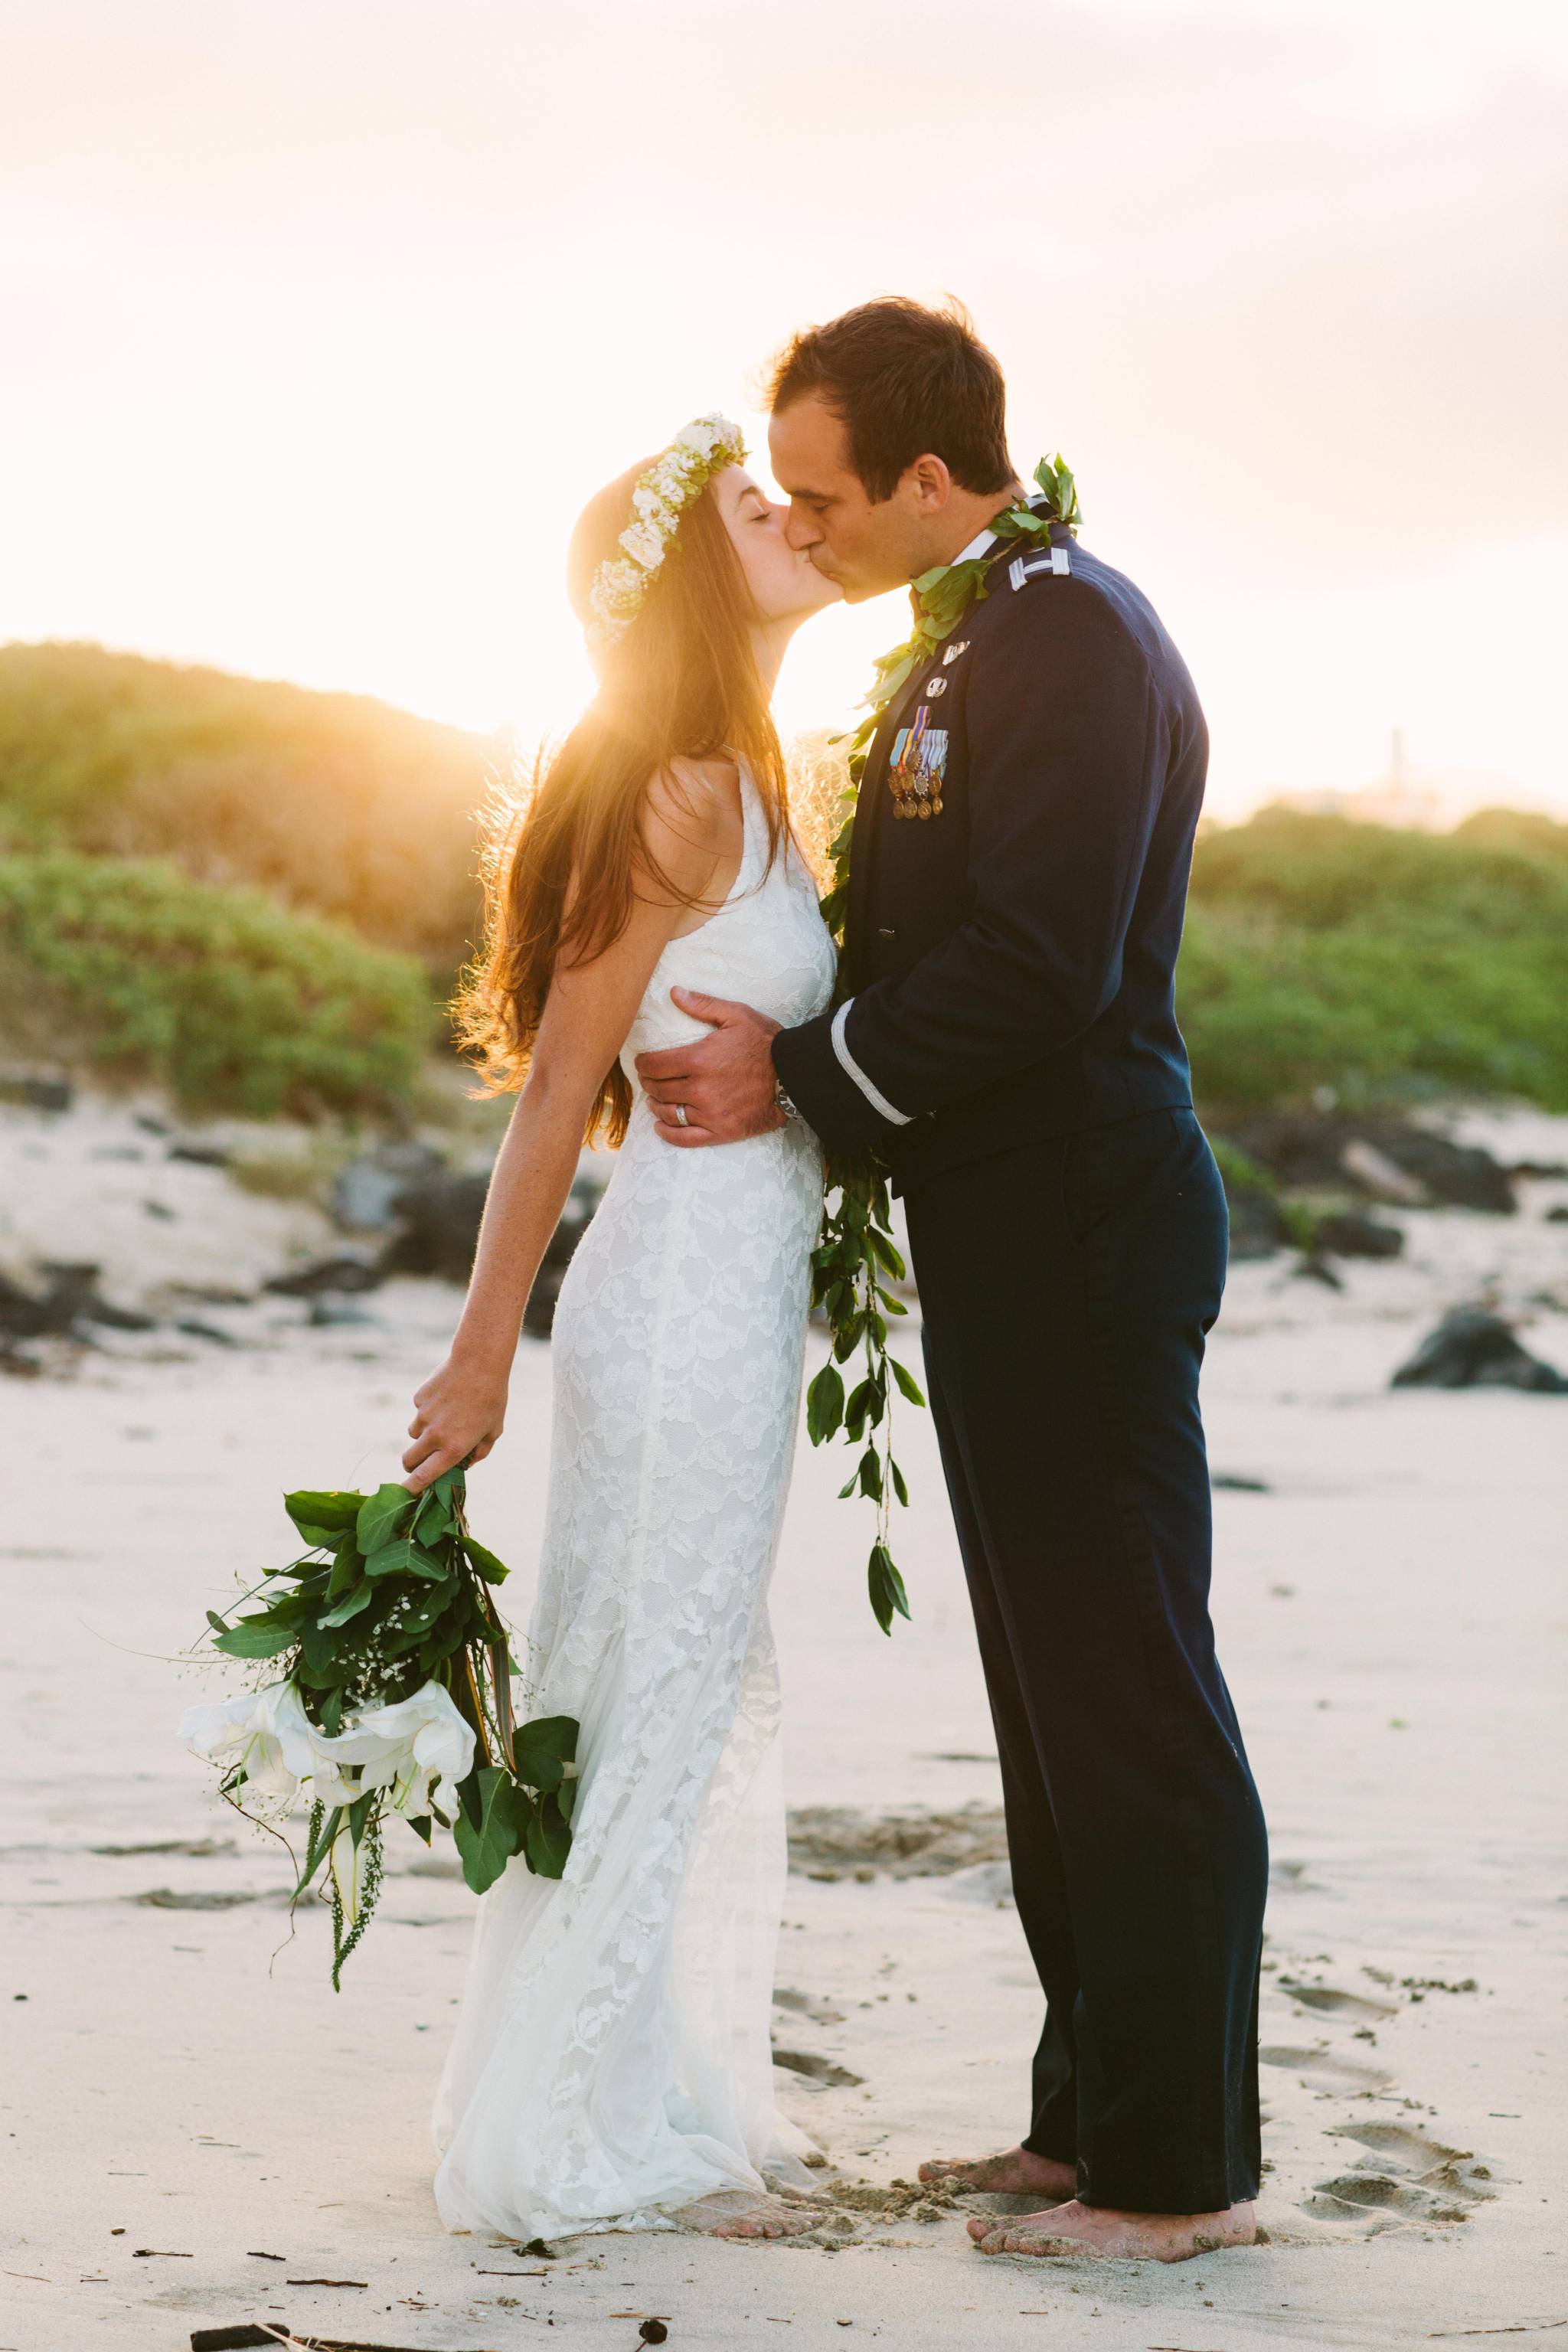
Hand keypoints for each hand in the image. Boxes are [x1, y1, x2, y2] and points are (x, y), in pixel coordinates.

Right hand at [402, 1351, 508, 1492]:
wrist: (479, 1362)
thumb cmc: (492, 1398)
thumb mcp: (494, 1430)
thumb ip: (479, 1452)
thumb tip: (465, 1464)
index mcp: (453, 1448)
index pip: (423, 1477)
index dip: (411, 1490)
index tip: (405, 1497)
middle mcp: (434, 1436)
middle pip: (409, 1461)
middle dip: (412, 1464)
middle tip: (424, 1458)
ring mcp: (423, 1417)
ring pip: (413, 1434)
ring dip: (424, 1434)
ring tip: (447, 1417)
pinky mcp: (418, 1399)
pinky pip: (418, 1411)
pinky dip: (428, 1410)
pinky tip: (446, 1396)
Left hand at [635, 986, 784, 1145]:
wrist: (795, 1075)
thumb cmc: (766, 1042)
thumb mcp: (736, 1015)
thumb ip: (703, 1004)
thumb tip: (674, 992)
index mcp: (698, 1060)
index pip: (653, 1065)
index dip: (642, 1063)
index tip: (641, 1062)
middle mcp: (699, 1090)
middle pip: (658, 1089)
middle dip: (648, 1082)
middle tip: (648, 1078)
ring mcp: (709, 1114)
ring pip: (668, 1112)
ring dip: (656, 1105)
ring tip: (654, 1099)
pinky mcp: (721, 1131)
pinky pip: (685, 1138)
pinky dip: (668, 1134)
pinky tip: (660, 1126)